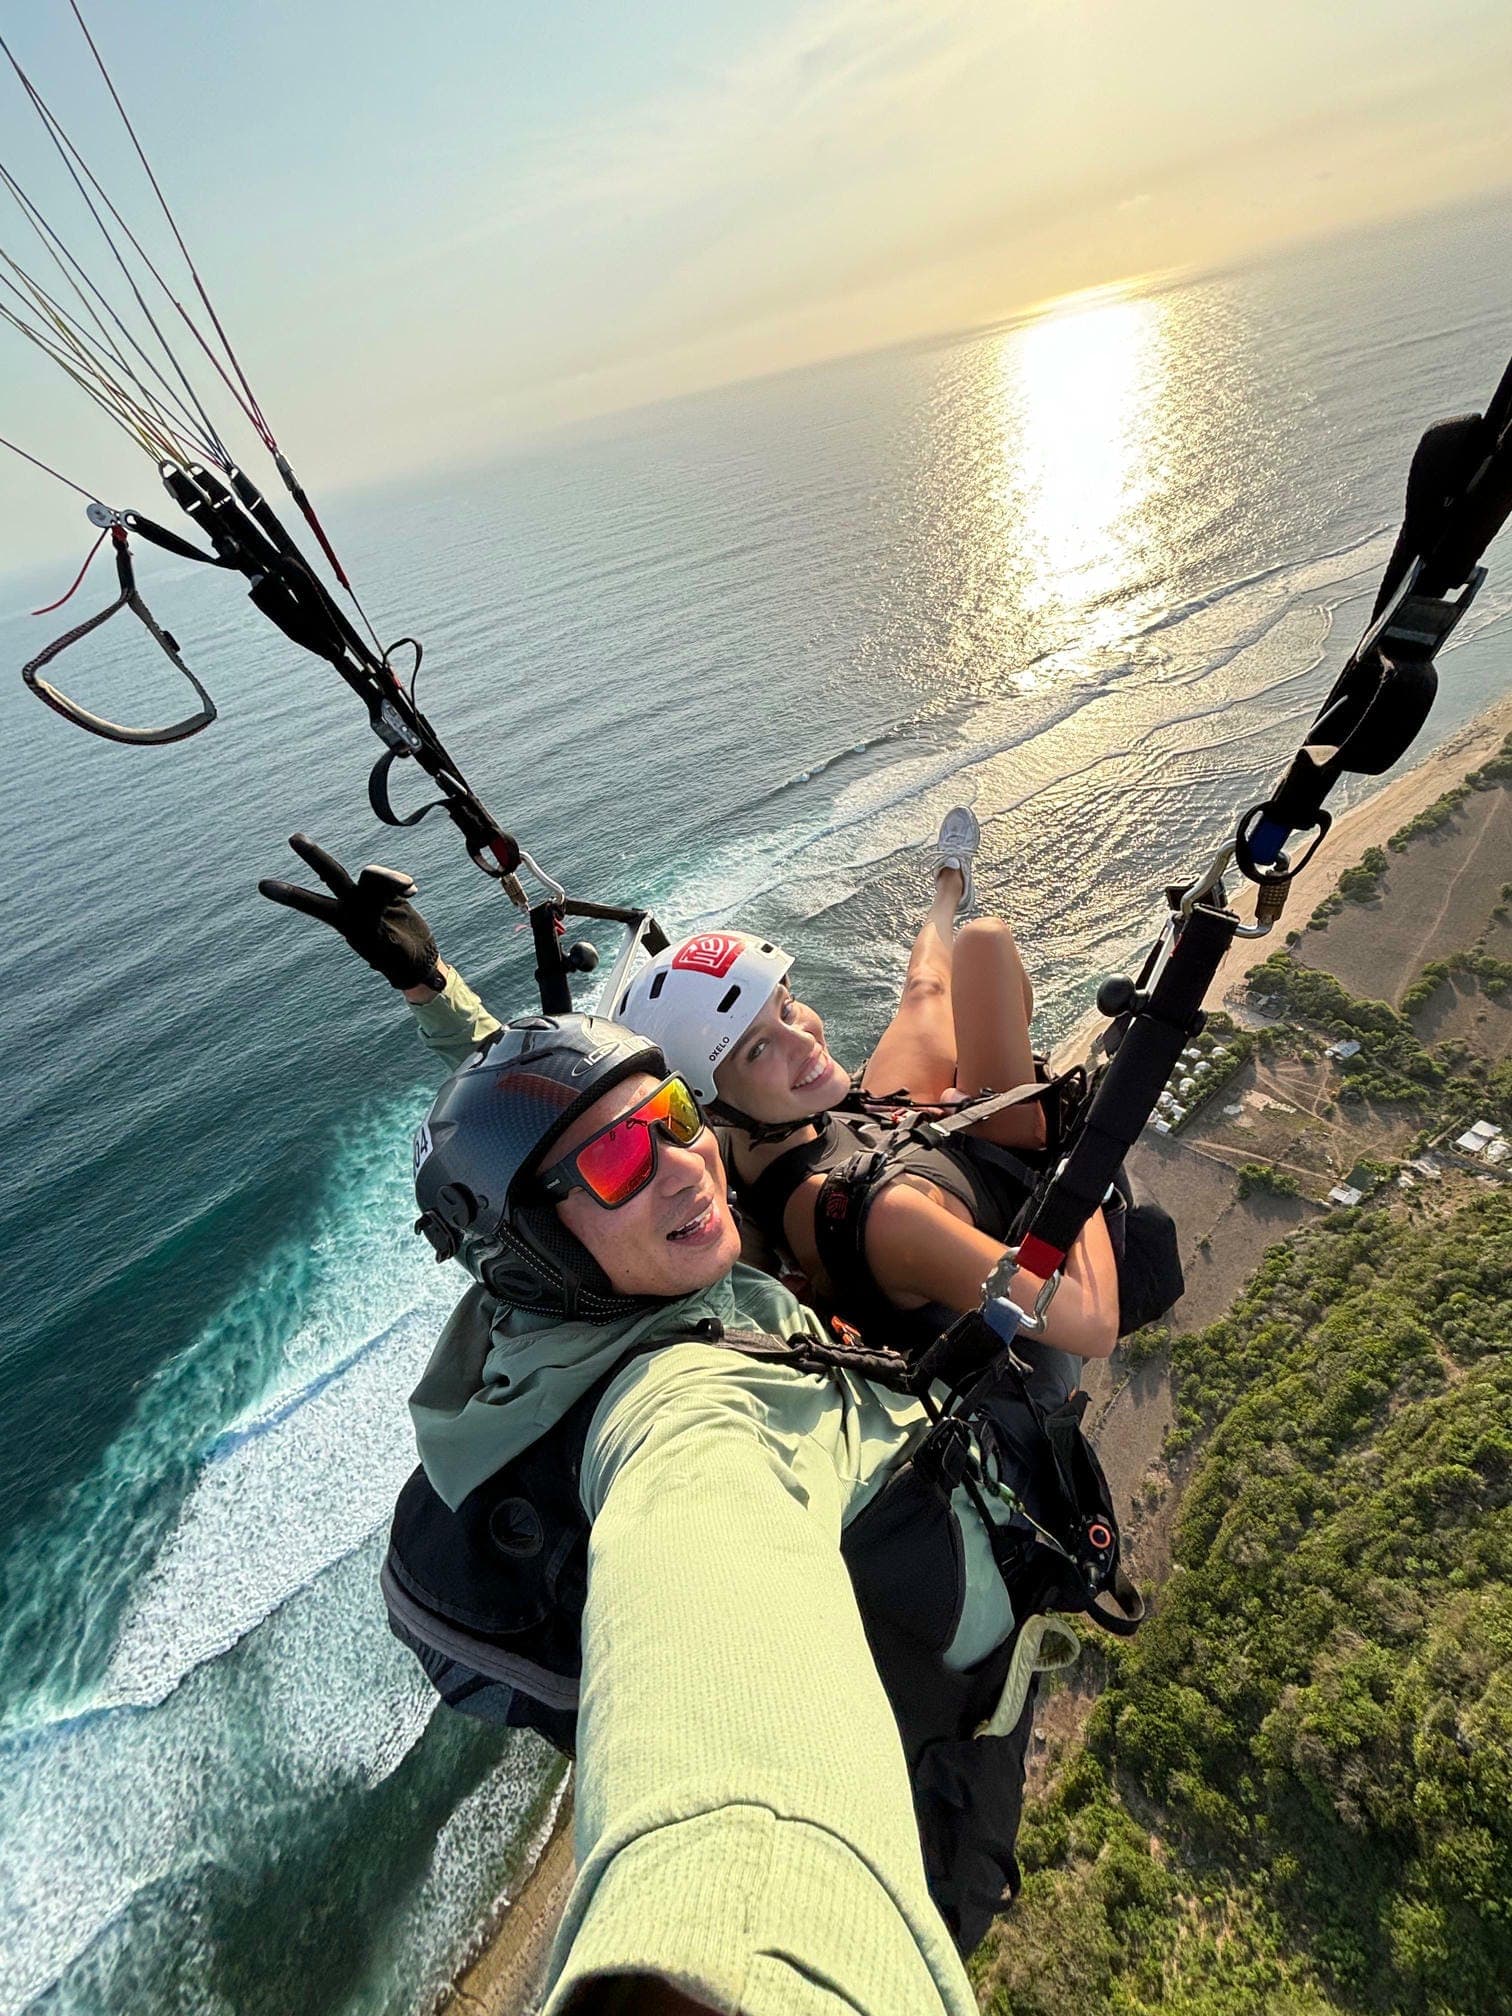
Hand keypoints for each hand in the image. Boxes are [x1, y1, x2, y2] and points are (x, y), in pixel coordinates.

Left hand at [259, 834, 443, 990]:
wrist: (416, 962)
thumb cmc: (398, 962)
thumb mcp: (388, 948)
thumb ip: (383, 920)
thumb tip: (387, 897)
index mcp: (345, 924)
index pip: (314, 906)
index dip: (291, 896)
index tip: (262, 885)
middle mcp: (353, 905)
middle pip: (332, 875)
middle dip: (314, 856)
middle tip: (293, 838)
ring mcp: (371, 897)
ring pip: (372, 875)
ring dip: (389, 878)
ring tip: (407, 888)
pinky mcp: (390, 894)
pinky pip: (393, 880)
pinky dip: (401, 883)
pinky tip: (412, 892)